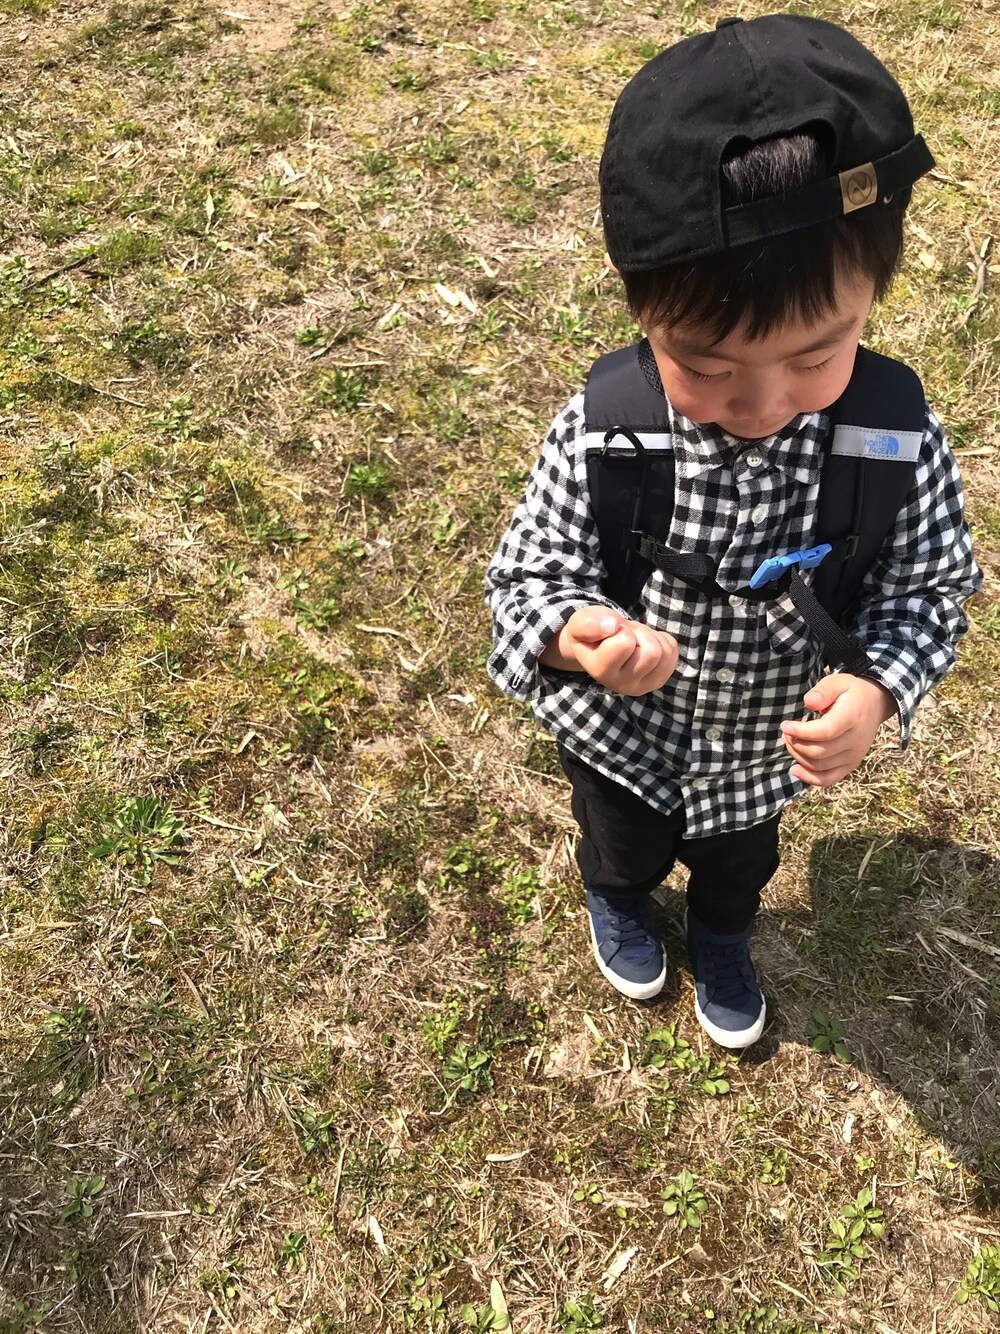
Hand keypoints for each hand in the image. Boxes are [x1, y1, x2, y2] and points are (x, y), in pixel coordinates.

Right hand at [540, 606, 677, 694]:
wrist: (597, 646)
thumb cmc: (590, 632)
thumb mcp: (580, 623)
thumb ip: (588, 624)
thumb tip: (612, 626)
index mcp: (601, 672)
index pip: (626, 644)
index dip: (621, 629)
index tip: (610, 633)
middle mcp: (622, 685)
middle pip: (652, 652)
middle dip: (640, 633)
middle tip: (625, 634)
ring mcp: (643, 686)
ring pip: (665, 652)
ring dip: (650, 636)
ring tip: (633, 639)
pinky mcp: (658, 680)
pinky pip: (672, 650)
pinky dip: (660, 640)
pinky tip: (643, 645)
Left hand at [780, 674, 897, 787]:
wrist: (874, 704)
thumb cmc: (850, 693)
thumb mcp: (837, 682)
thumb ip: (823, 691)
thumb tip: (809, 702)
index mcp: (852, 718)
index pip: (824, 732)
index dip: (801, 732)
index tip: (785, 725)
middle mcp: (855, 741)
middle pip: (819, 752)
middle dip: (796, 743)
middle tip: (787, 732)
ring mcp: (854, 756)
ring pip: (819, 766)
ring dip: (799, 756)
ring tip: (792, 741)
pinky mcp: (850, 765)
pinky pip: (829, 779)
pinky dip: (810, 778)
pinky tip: (795, 770)